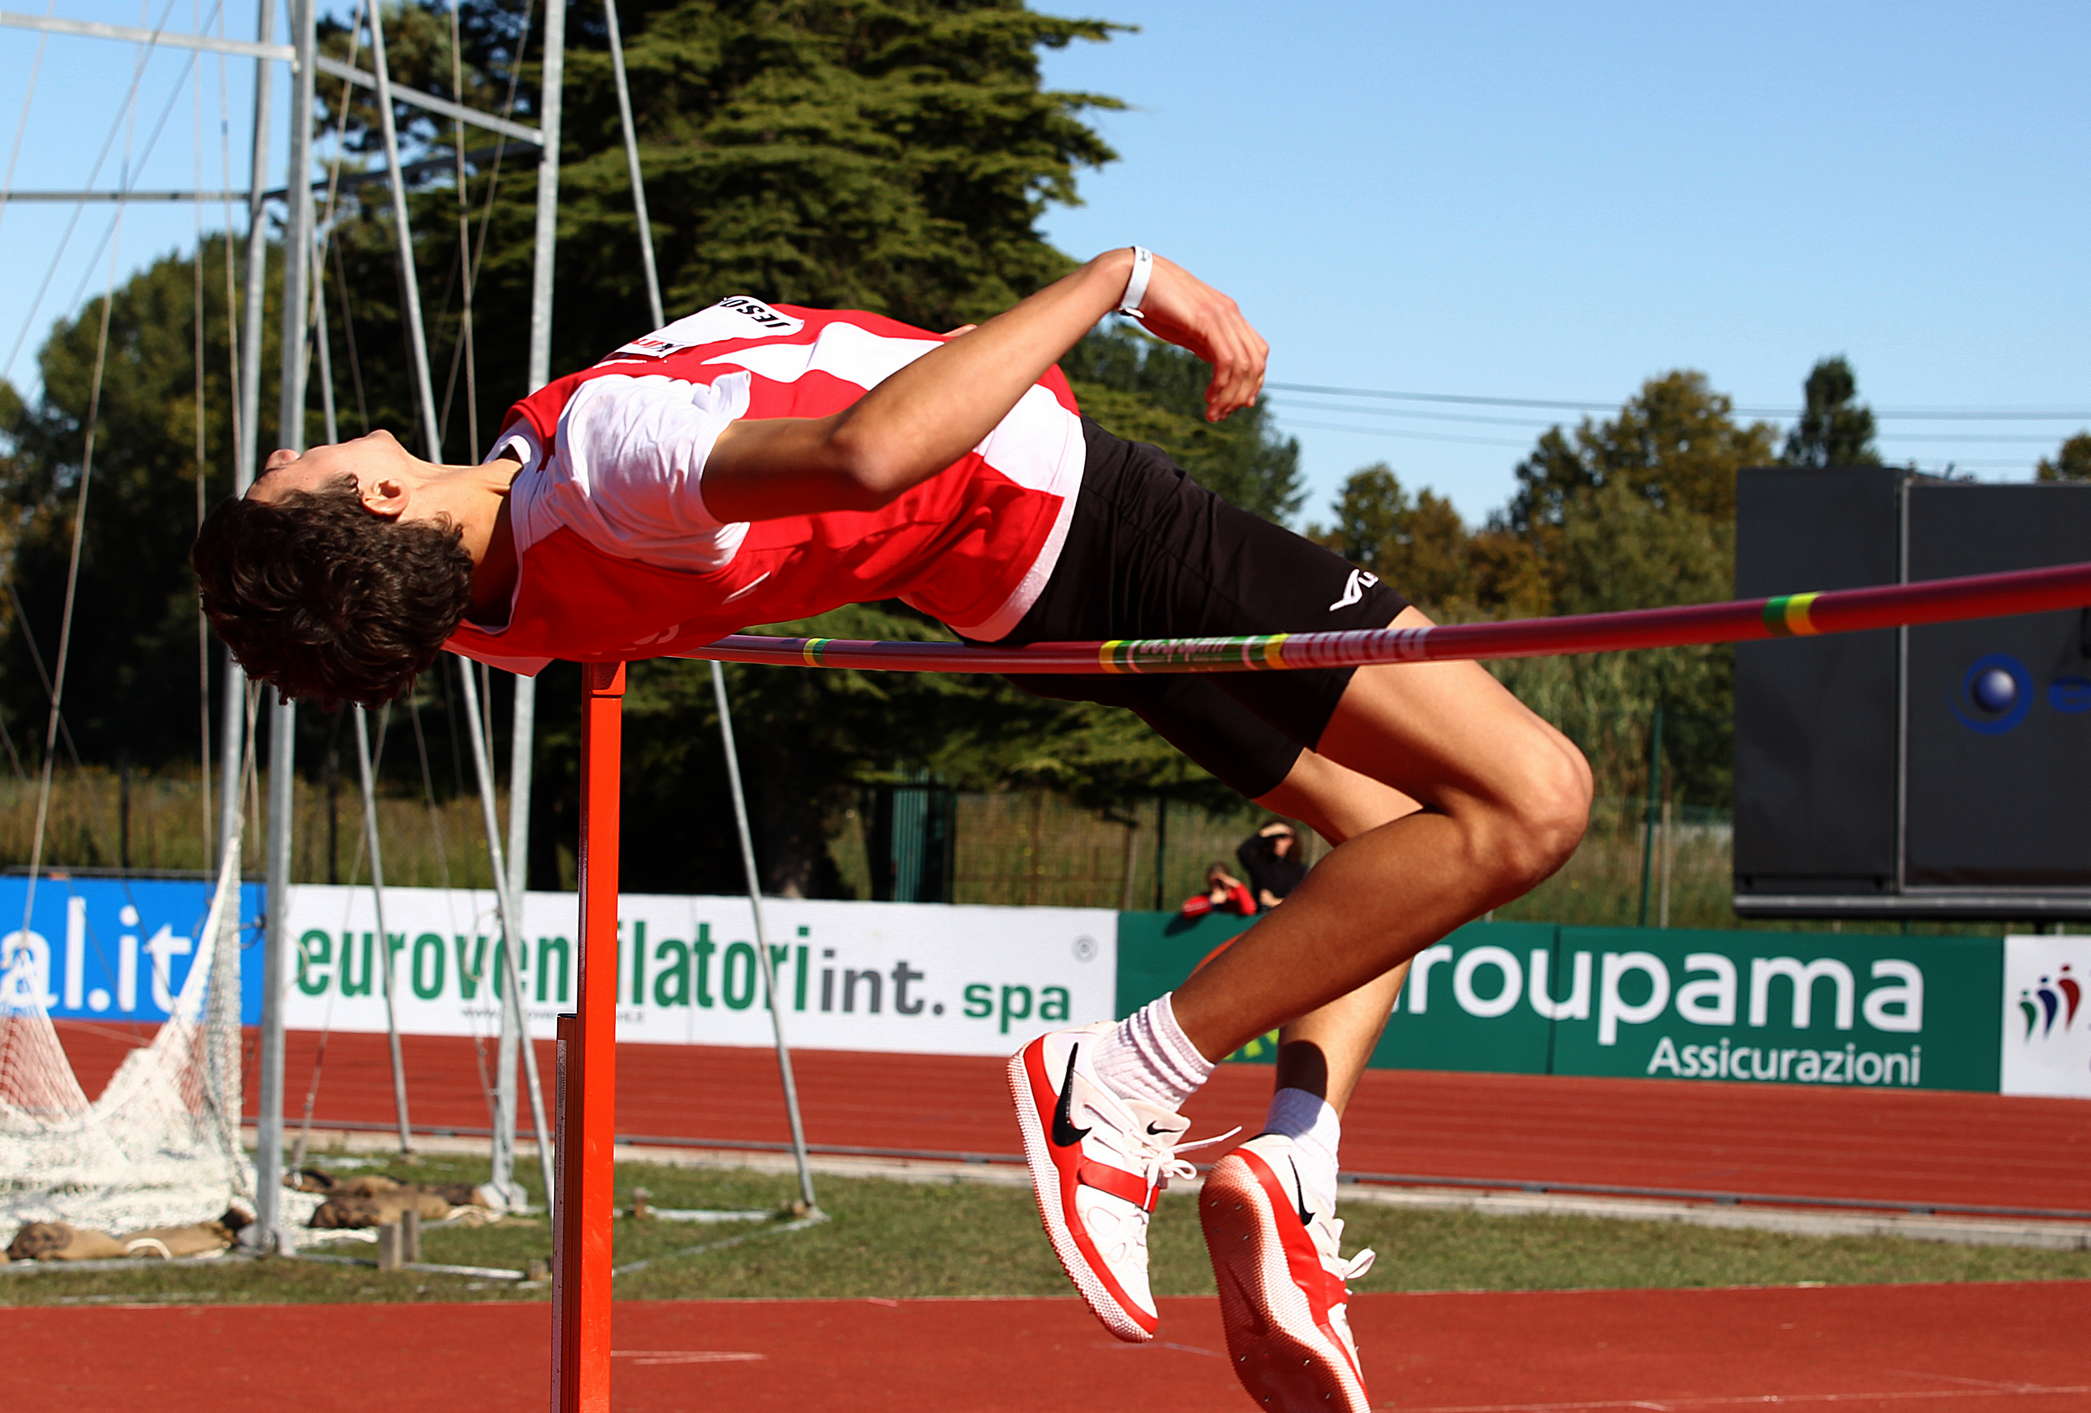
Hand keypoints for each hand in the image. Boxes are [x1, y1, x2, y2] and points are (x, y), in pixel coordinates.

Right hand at [1125, 253, 1269, 421]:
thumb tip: (1220, 367)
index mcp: (1229, 314)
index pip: (1257, 351)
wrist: (1135, 278)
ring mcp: (1221, 316)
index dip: (1253, 381)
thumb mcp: (1187, 329)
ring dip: (1230, 396)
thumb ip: (1206, 345)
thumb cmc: (1155, 303)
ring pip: (1242, 366)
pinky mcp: (1207, 321)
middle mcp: (1231, 314)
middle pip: (1255, 362)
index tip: (1238, 403)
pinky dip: (1221, 385)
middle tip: (1222, 414)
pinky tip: (1208, 398)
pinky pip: (1226, 361)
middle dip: (1242, 394)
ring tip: (1213, 414)